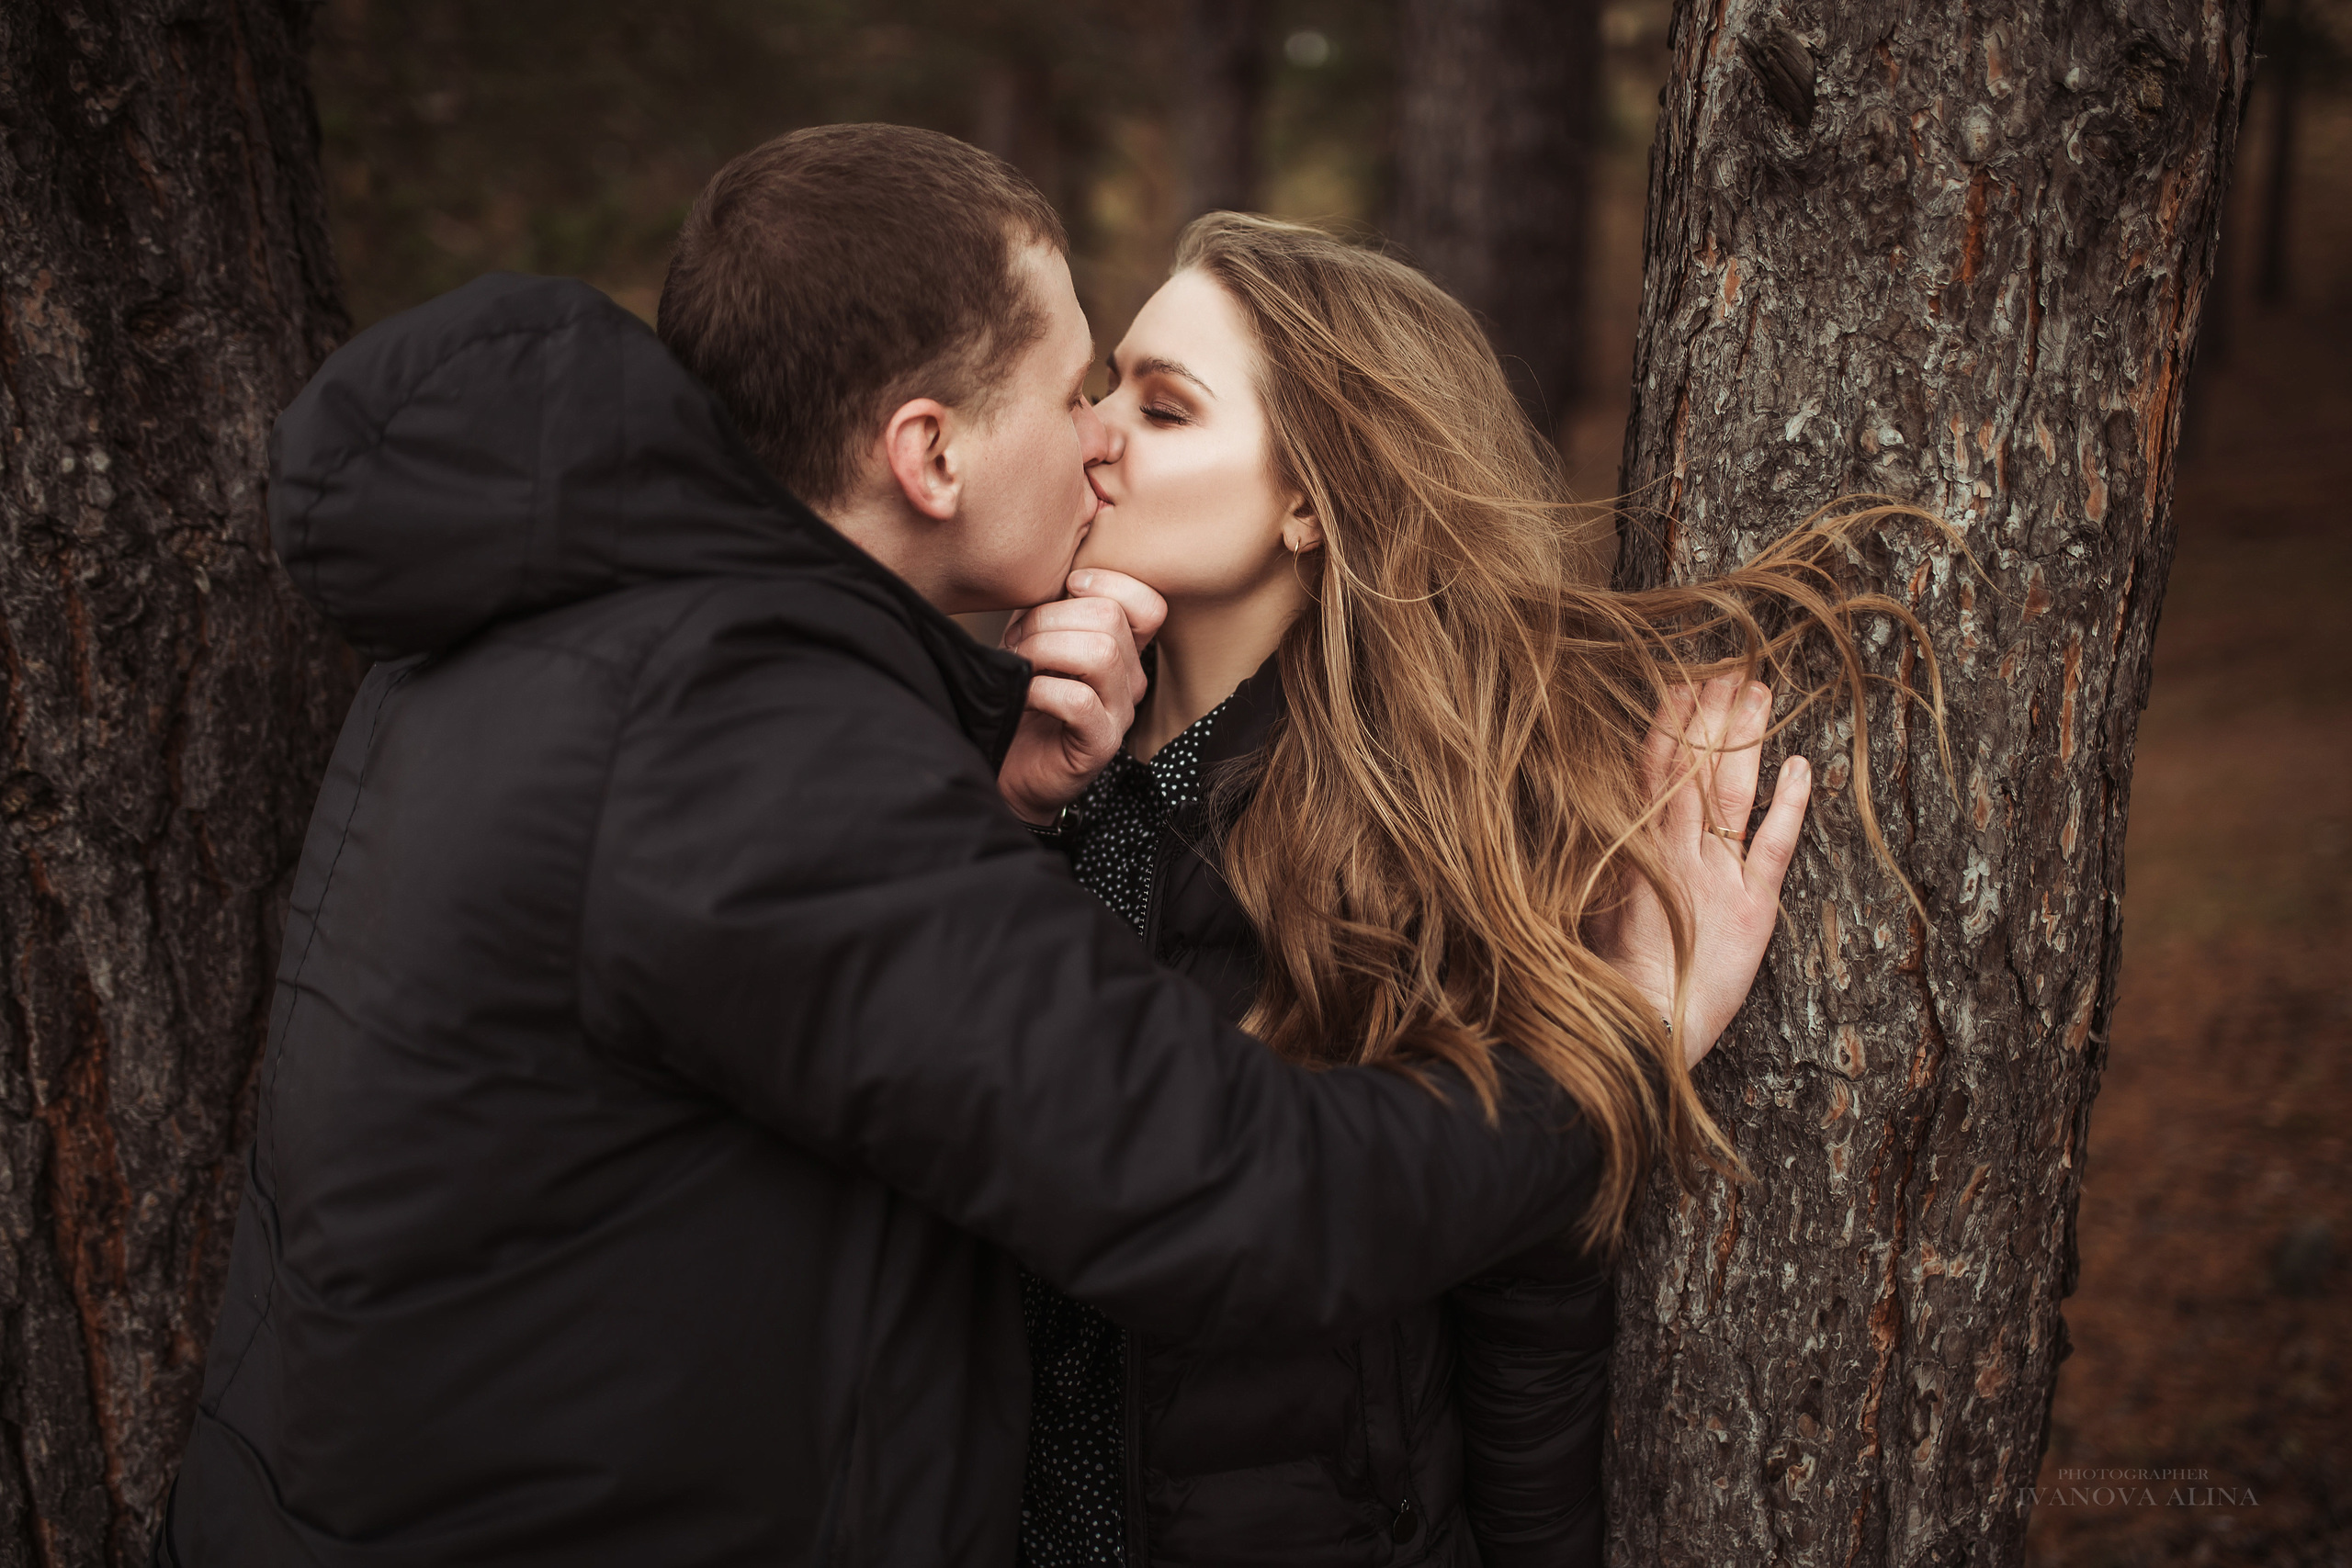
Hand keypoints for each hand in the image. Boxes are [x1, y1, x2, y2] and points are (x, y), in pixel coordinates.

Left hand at [997, 569, 1166, 824]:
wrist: (1007, 766)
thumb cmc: (1021, 698)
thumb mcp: (1035, 638)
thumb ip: (1049, 605)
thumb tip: (1047, 569)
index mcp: (1123, 649)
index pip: (1149, 604)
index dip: (1108, 583)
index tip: (1065, 589)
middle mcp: (1132, 679)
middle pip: (1110, 618)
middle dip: (1049, 618)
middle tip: (1017, 640)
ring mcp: (1120, 713)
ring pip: (1100, 653)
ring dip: (1044, 649)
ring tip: (1020, 663)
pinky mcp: (1100, 744)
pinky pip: (1079, 700)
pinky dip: (1041, 689)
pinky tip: (1023, 693)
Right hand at [1594, 675, 1811, 1069]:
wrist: (1643, 1026)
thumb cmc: (1606, 979)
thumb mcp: (1588, 909)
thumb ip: (1602, 862)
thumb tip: (1600, 819)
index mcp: (1634, 850)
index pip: (1652, 769)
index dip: (1668, 723)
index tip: (1681, 683)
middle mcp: (1677, 852)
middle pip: (1697, 767)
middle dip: (1713, 715)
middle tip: (1730, 668)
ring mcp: (1717, 876)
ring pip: (1732, 791)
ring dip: (1747, 739)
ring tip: (1760, 693)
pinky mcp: (1753, 907)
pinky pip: (1774, 845)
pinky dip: (1789, 803)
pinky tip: (1802, 765)